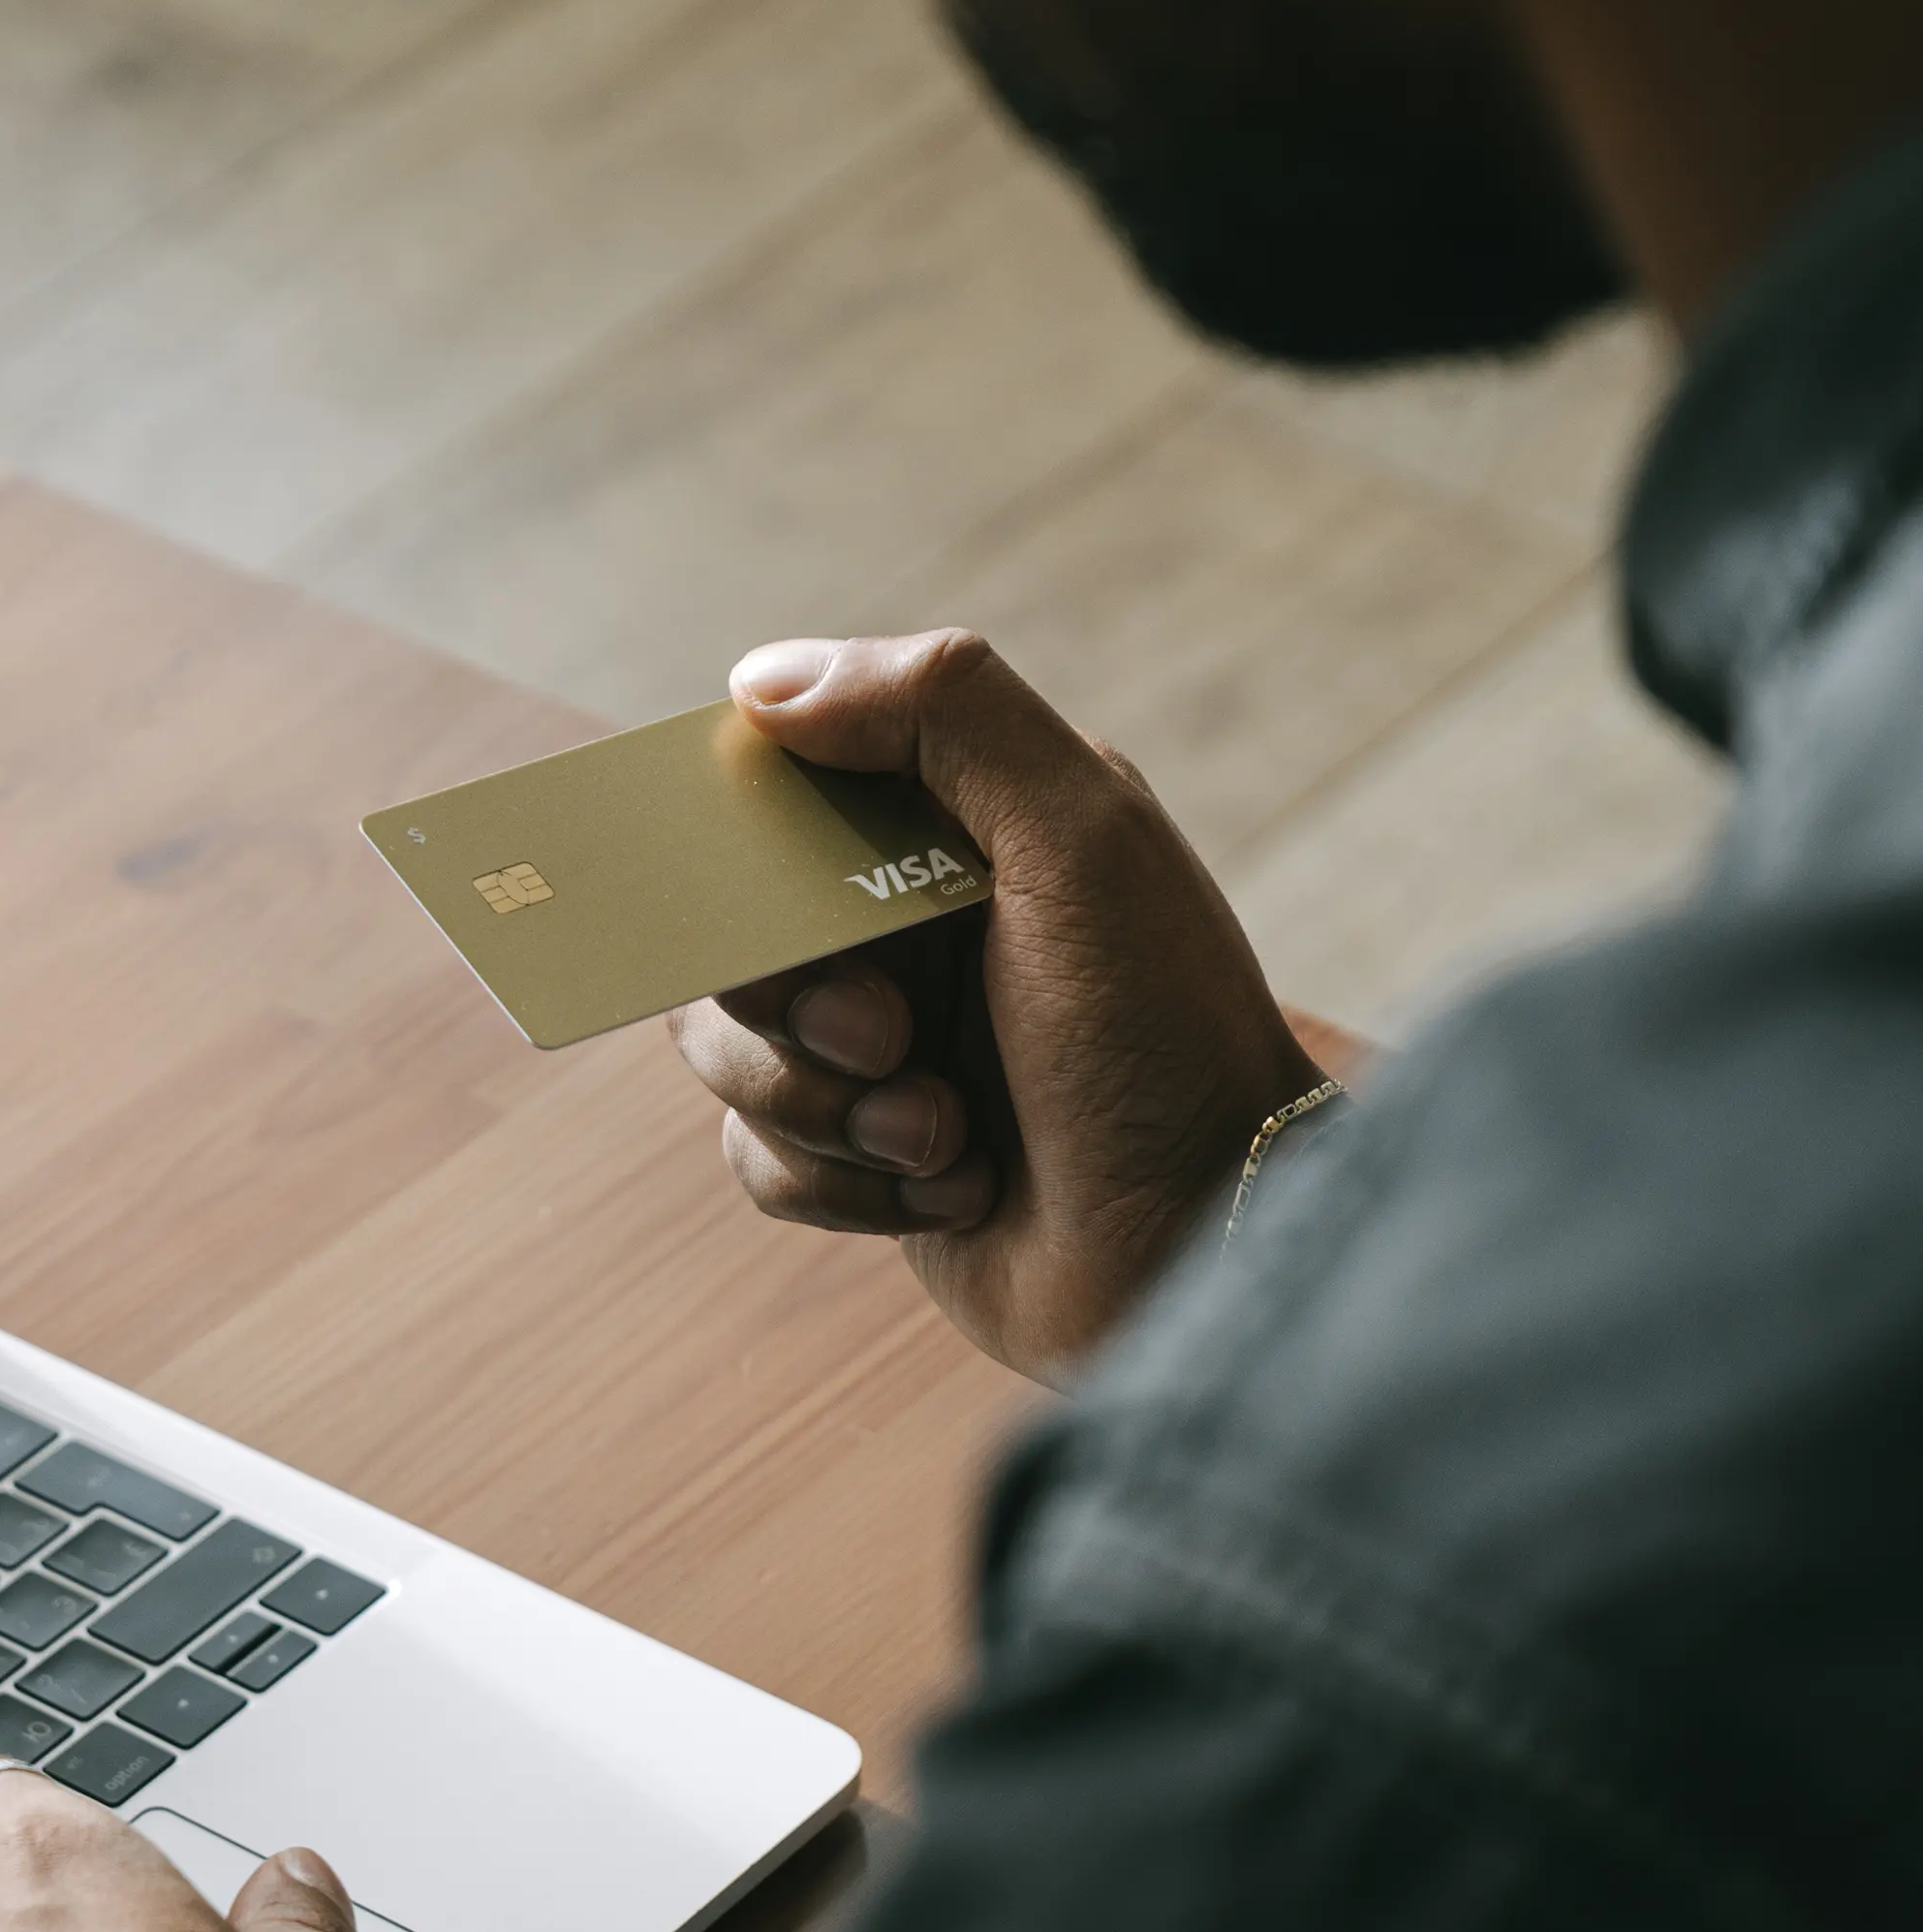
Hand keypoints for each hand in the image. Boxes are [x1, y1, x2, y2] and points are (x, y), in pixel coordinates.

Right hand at [671, 628, 1319, 1373]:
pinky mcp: (866, 1162)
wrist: (1204, 1247)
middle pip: (729, 931)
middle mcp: (914, 928)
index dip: (748, 834)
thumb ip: (943, 713)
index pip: (787, 784)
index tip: (761, 884)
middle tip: (885, 1034)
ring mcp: (885, 1048)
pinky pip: (758, 1158)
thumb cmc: (1161, 1038)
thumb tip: (764, 684)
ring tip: (942, 1134)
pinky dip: (840, 1185)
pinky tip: (955, 1190)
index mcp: (963, 826)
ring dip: (822, 1106)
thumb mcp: (1080, 836)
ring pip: (726, 1052)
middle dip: (789, 999)